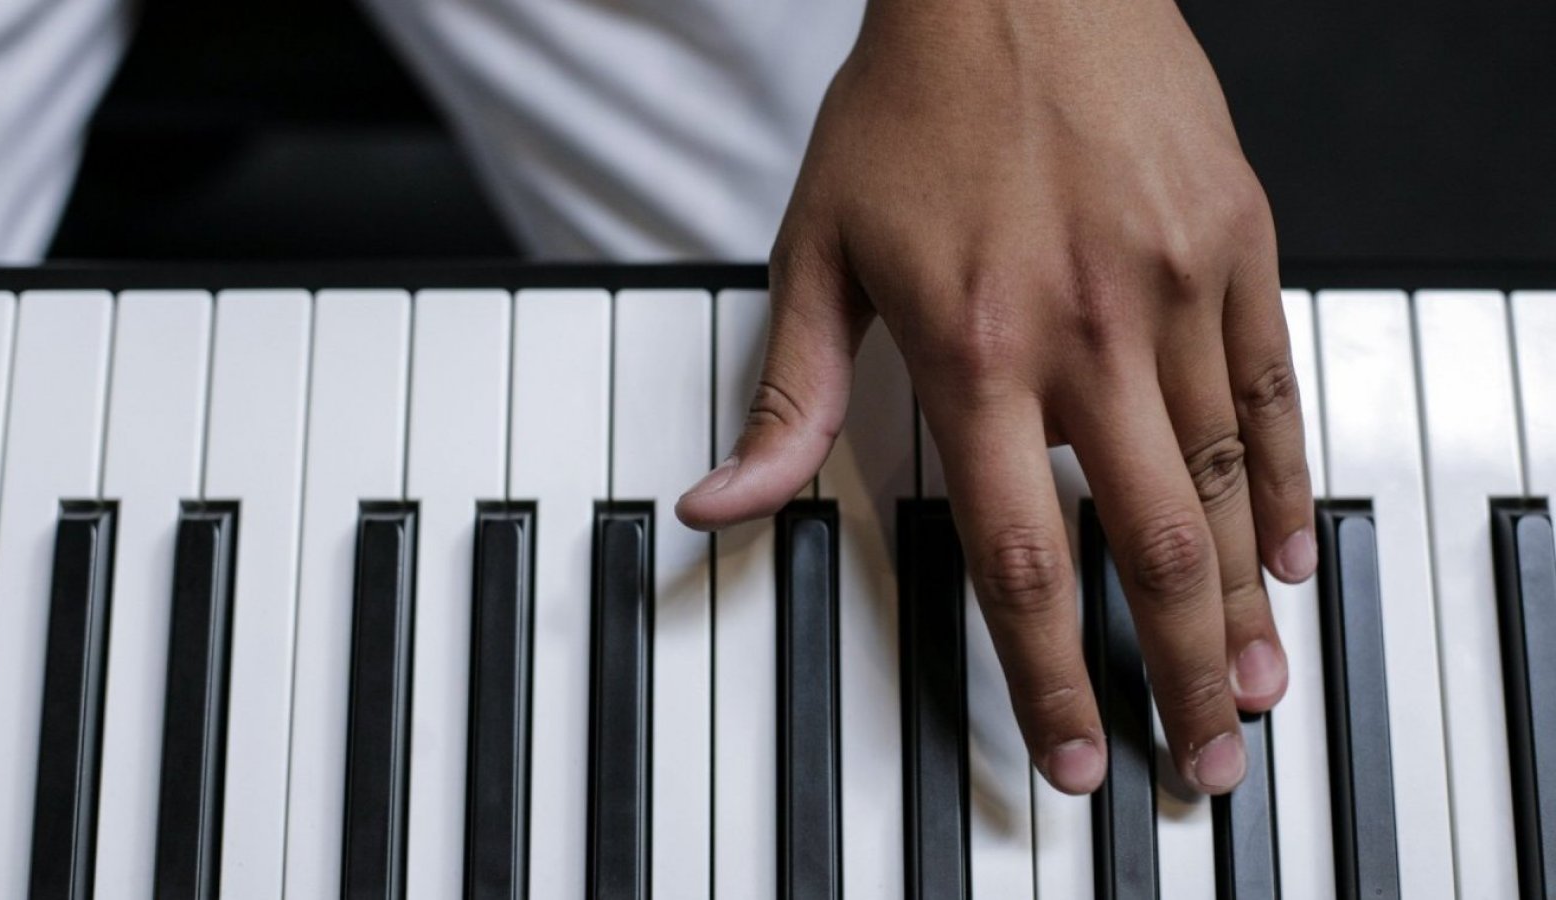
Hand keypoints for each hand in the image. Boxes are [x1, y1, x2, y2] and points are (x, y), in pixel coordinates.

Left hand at [676, 0, 1314, 795]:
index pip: (1018, 556)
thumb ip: (785, 400)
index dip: (1049, 676)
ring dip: (1243, 606)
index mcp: (972, 348)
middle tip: (1199, 762)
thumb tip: (717, 505)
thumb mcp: (816, 251)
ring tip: (1254, 691)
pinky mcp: (1237, 243)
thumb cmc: (911, 106)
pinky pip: (1274, 391)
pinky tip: (1289, 556)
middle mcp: (1084, 333)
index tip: (1076, 754)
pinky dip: (1284, 485)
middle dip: (1178, 675)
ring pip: (1224, 484)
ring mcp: (1176, 287)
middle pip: (1146, 547)